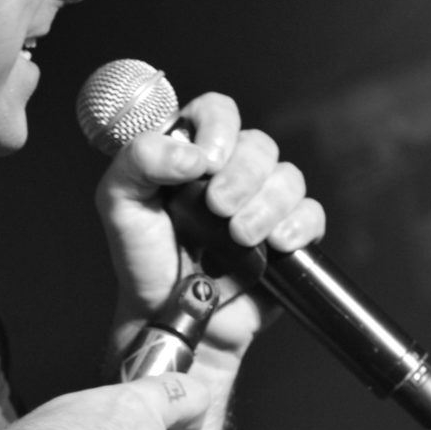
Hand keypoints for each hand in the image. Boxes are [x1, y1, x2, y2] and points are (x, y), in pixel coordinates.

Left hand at [95, 90, 325, 370]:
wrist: (170, 318)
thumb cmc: (143, 261)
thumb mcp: (119, 204)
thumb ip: (138, 162)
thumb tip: (191, 155)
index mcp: (190, 154)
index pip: (217, 111)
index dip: (218, 128)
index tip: (205, 162)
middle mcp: (228, 172)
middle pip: (259, 144)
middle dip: (242, 176)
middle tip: (218, 209)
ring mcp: (259, 203)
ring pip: (288, 177)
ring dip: (266, 205)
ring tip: (240, 237)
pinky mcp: (286, 236)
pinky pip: (311, 213)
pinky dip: (298, 226)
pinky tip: (275, 244)